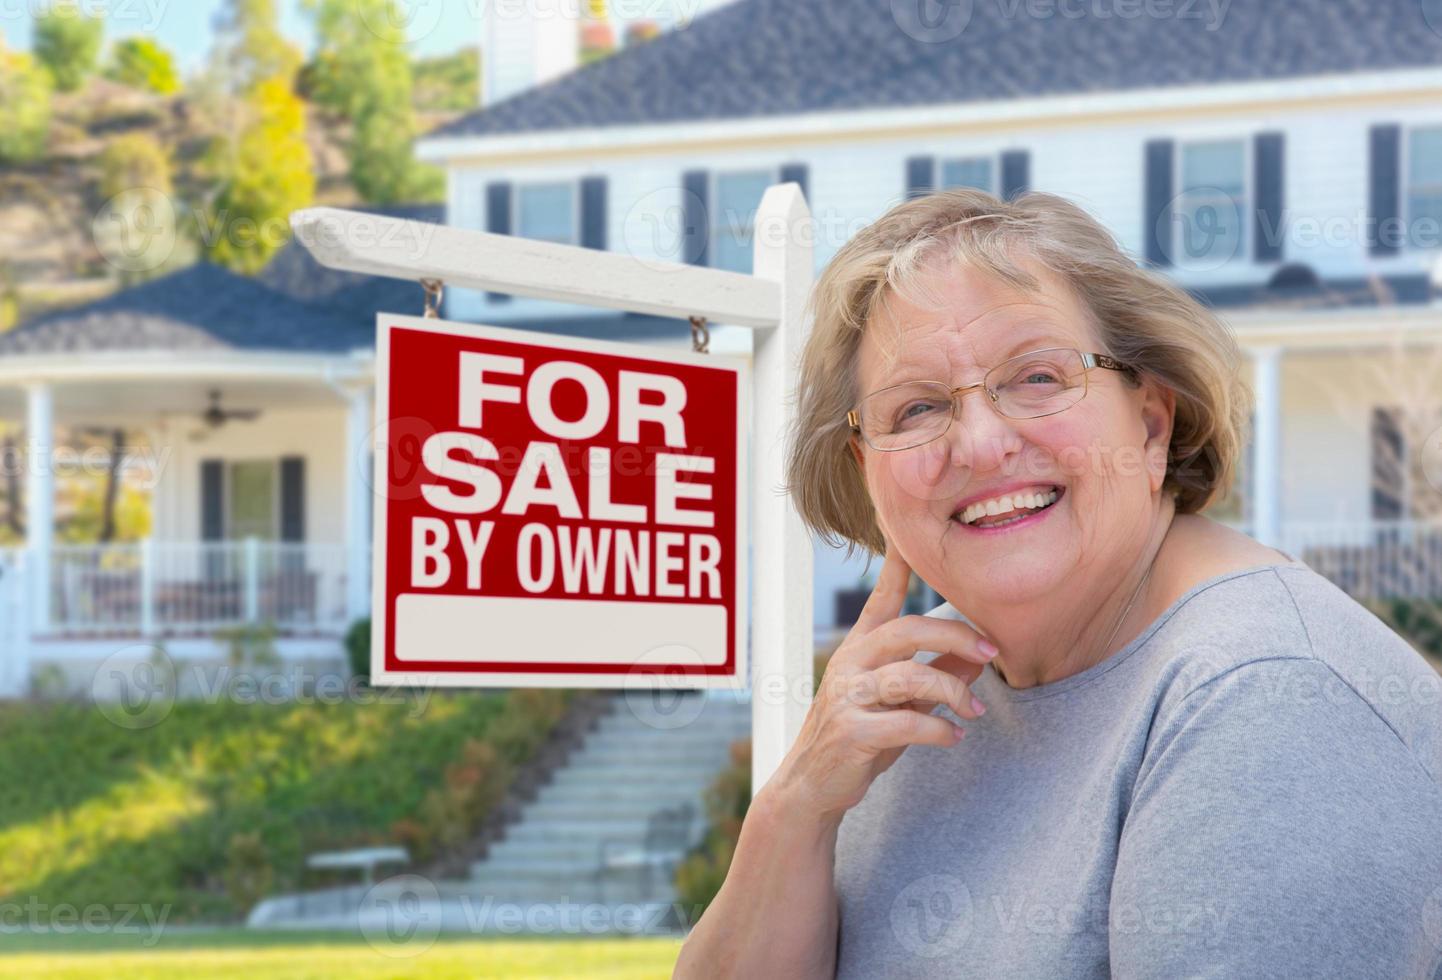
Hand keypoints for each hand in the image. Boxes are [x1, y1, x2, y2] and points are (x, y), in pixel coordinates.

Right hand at [769, 541, 998, 821]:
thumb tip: (981, 654)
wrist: (812, 785)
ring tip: (974, 712)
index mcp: (861, 647)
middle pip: (908, 631)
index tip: (907, 531)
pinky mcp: (852, 732)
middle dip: (956, 636)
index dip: (897, 565)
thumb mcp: (899, 701)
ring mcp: (848, 696)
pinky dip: (939, 730)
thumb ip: (937, 675)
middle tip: (992, 650)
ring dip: (954, 693)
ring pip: (910, 677)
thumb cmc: (861, 735)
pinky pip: (906, 723)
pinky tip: (953, 738)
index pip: (882, 597)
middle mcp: (851, 663)